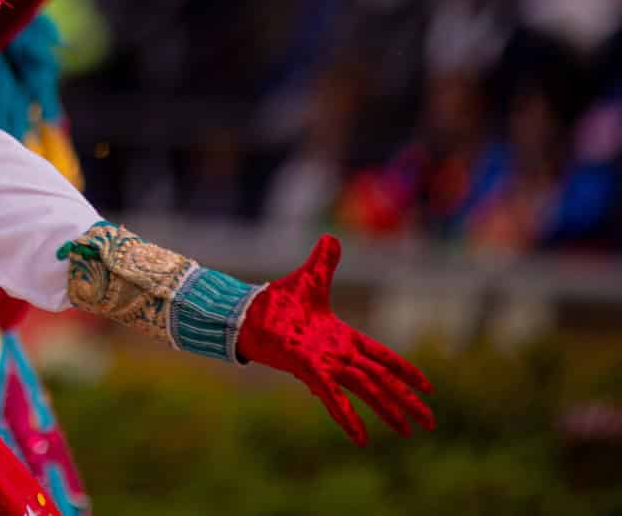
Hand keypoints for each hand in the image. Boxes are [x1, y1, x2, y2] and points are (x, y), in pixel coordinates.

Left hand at [237, 234, 434, 444]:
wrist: (247, 312)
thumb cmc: (276, 302)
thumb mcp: (308, 279)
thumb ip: (323, 263)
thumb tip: (332, 237)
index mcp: (343, 337)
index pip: (382, 356)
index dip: (405, 370)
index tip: (427, 387)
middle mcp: (339, 355)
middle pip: (381, 379)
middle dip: (406, 400)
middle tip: (429, 423)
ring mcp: (326, 364)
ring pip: (366, 390)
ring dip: (387, 410)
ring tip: (407, 431)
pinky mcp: (309, 369)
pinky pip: (333, 396)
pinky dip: (347, 417)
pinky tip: (361, 439)